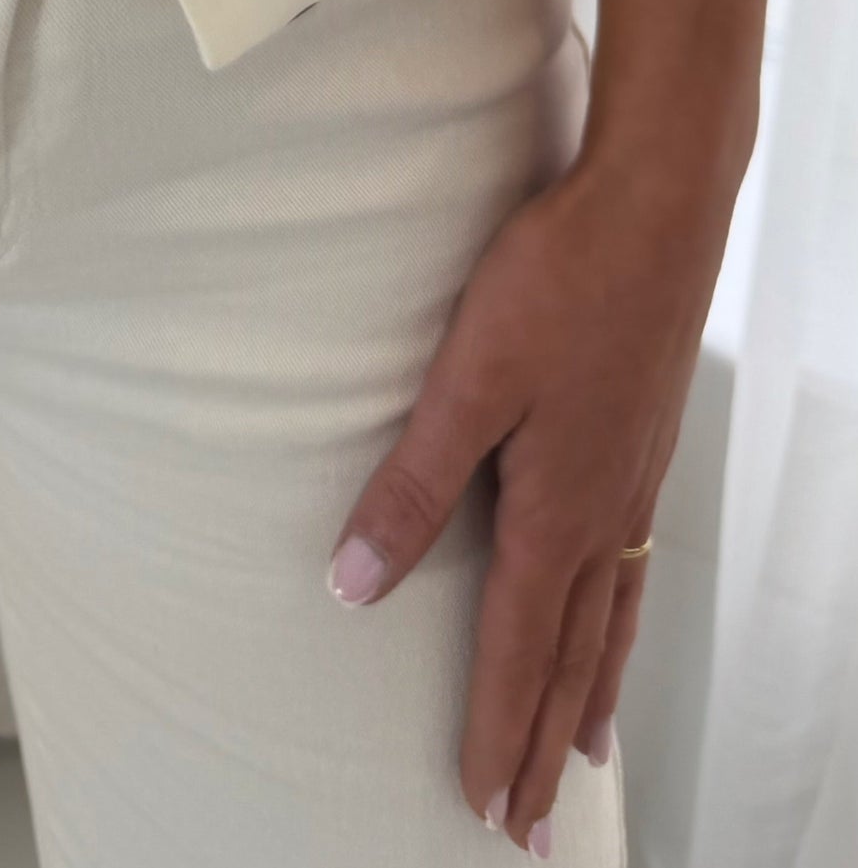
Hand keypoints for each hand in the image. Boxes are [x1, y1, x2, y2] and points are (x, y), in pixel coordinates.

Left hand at [325, 149, 729, 848]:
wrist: (655, 205)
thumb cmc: (559, 280)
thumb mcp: (467, 379)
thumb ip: (411, 482)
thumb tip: (355, 585)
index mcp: (558, 512)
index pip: (515, 649)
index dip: (494, 730)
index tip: (480, 803)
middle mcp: (605, 514)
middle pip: (570, 658)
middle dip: (544, 745)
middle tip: (529, 827)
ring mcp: (635, 480)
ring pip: (611, 619)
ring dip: (588, 693)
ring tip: (585, 756)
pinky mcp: (644, 442)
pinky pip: (634, 566)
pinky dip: (623, 620)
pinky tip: (617, 610)